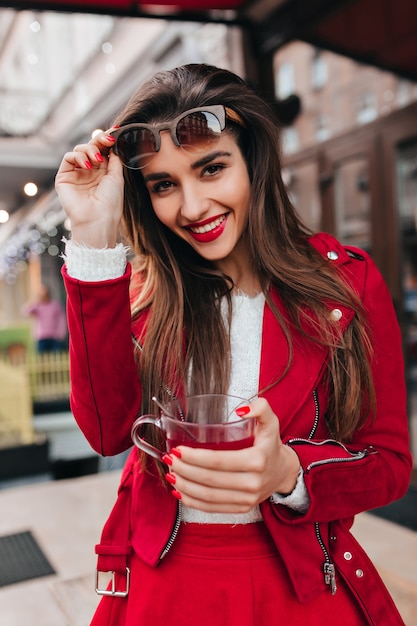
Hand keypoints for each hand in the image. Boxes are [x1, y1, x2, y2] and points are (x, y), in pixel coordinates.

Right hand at [55, 130, 124, 247]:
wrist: (97, 219)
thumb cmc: (110, 203)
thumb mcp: (116, 177)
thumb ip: (114, 159)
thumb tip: (114, 145)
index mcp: (103, 173)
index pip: (103, 150)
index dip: (108, 140)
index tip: (116, 130)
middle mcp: (89, 172)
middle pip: (92, 147)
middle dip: (100, 140)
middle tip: (108, 140)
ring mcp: (76, 174)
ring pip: (80, 149)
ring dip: (90, 150)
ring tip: (96, 161)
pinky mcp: (64, 177)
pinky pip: (69, 158)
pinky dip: (78, 157)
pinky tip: (87, 165)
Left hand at [163, 397, 300, 512]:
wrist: (283, 472)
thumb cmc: (271, 445)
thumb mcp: (271, 422)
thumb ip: (260, 408)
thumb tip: (241, 409)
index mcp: (256, 460)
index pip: (218, 461)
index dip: (194, 457)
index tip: (178, 450)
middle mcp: (252, 483)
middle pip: (209, 479)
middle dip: (184, 470)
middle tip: (170, 459)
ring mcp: (246, 499)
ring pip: (208, 496)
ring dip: (185, 486)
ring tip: (171, 474)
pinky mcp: (241, 508)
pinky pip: (212, 508)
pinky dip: (192, 501)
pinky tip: (180, 491)